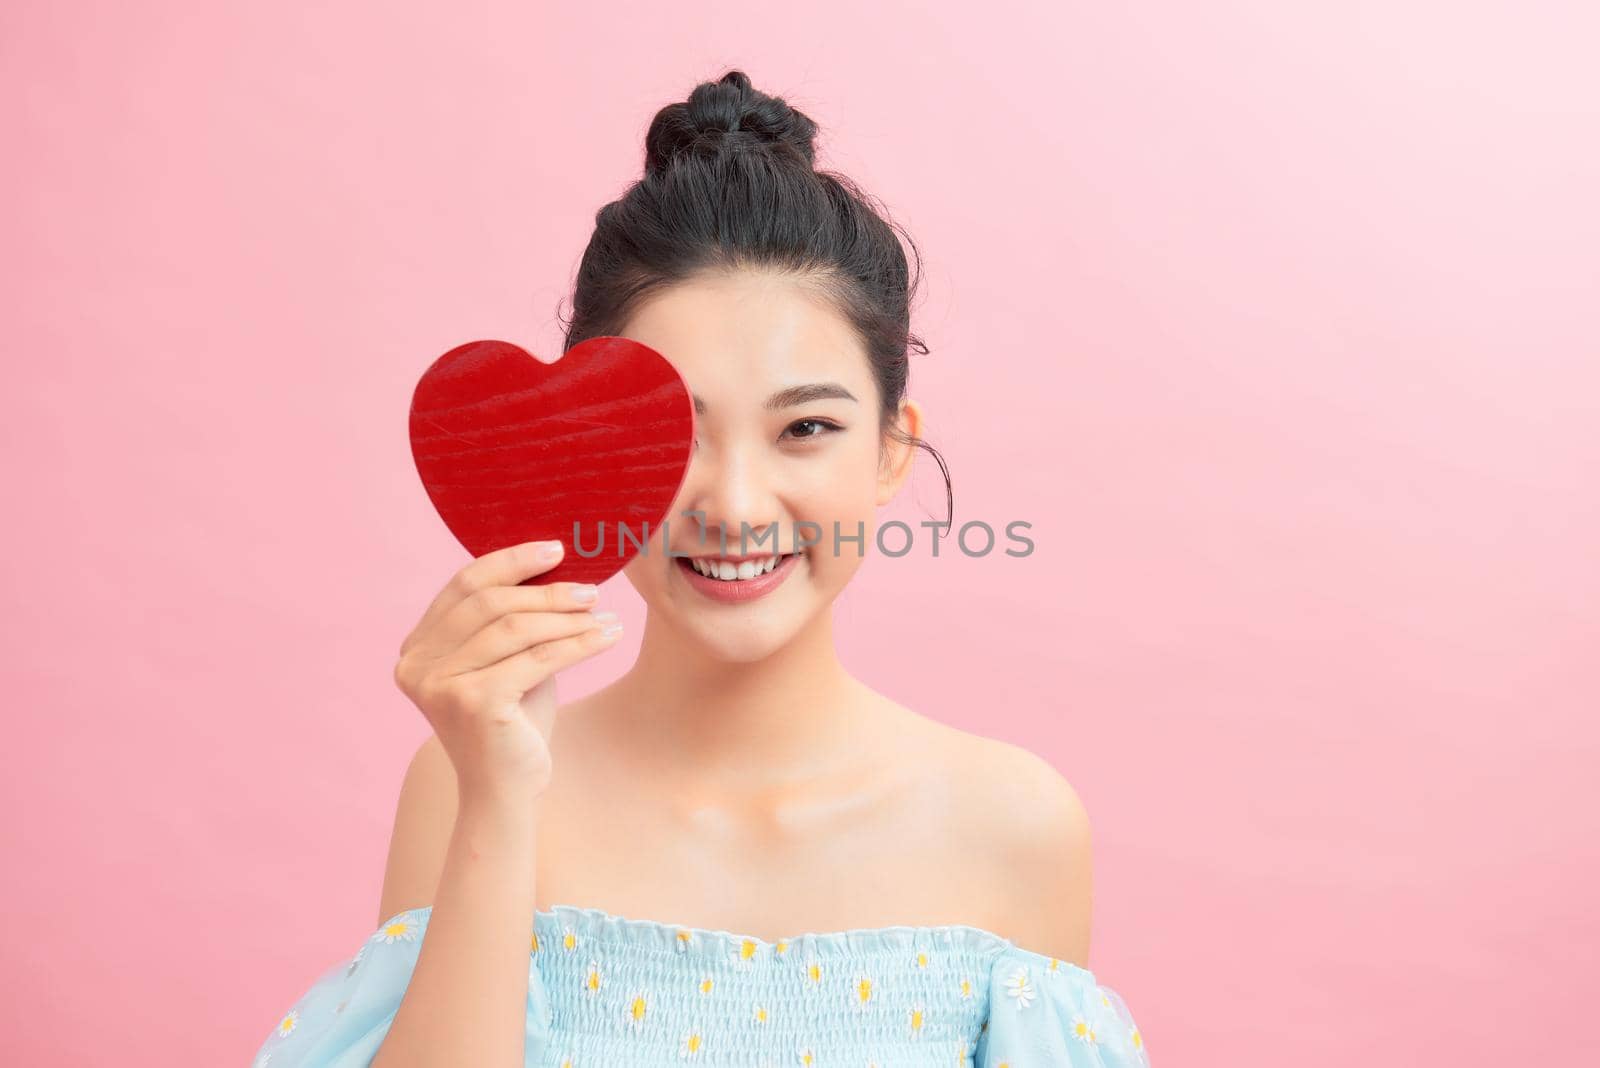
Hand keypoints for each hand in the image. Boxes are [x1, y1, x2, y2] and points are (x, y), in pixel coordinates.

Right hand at [392, 540, 620, 800]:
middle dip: (546, 591)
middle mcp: (417, 664)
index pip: (464, 586)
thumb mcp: (507, 661)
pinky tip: (609, 636)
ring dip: (567, 617)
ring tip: (604, 613)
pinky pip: (538, 658)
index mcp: (417, 647)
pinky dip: (579, 643)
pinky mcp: (473, 702)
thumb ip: (512, 619)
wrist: (507, 790)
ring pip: (515, 629)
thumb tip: (557, 565)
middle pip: (489, 603)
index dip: (511, 562)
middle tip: (591, 589)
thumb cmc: (513, 722)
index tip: (556, 549)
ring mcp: (440, 684)